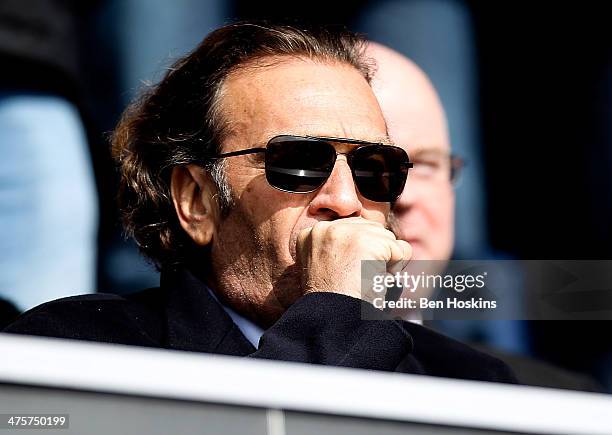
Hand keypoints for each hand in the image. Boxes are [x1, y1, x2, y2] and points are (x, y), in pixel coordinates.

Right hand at [296, 217, 411, 302]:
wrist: (332, 321)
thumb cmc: (333, 304)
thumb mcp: (326, 267)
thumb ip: (341, 248)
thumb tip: (378, 235)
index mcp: (311, 234)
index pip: (353, 230)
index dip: (360, 254)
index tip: (348, 274)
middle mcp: (326, 228)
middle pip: (371, 229)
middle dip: (375, 254)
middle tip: (359, 280)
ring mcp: (346, 233)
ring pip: (387, 238)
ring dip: (386, 261)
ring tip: (366, 281)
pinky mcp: (367, 242)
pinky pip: (400, 249)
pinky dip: (397, 268)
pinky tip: (377, 281)